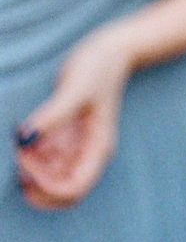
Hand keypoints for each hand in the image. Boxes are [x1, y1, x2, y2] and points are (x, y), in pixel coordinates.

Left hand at [13, 22, 135, 209]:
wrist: (110, 49)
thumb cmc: (99, 66)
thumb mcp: (76, 88)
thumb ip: (52, 115)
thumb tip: (24, 138)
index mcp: (98, 148)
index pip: (73, 189)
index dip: (47, 187)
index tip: (27, 165)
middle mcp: (88, 153)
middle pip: (62, 192)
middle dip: (37, 185)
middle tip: (19, 161)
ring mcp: (77, 147)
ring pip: (51, 178)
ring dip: (32, 171)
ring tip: (19, 145)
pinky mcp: (67, 137)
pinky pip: (46, 160)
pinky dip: (32, 157)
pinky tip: (24, 138)